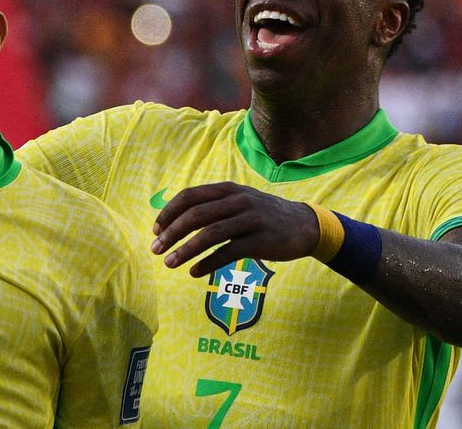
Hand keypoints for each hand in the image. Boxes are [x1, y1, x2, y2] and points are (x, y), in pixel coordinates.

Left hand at [150, 182, 320, 275]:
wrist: (306, 226)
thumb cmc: (263, 215)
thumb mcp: (239, 201)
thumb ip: (212, 206)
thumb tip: (175, 220)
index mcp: (228, 189)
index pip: (189, 196)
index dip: (169, 212)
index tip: (155, 230)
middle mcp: (238, 201)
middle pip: (195, 215)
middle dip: (171, 233)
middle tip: (156, 250)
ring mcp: (250, 220)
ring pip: (209, 234)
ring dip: (185, 250)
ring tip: (169, 264)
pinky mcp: (260, 240)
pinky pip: (228, 252)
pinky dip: (208, 263)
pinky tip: (194, 272)